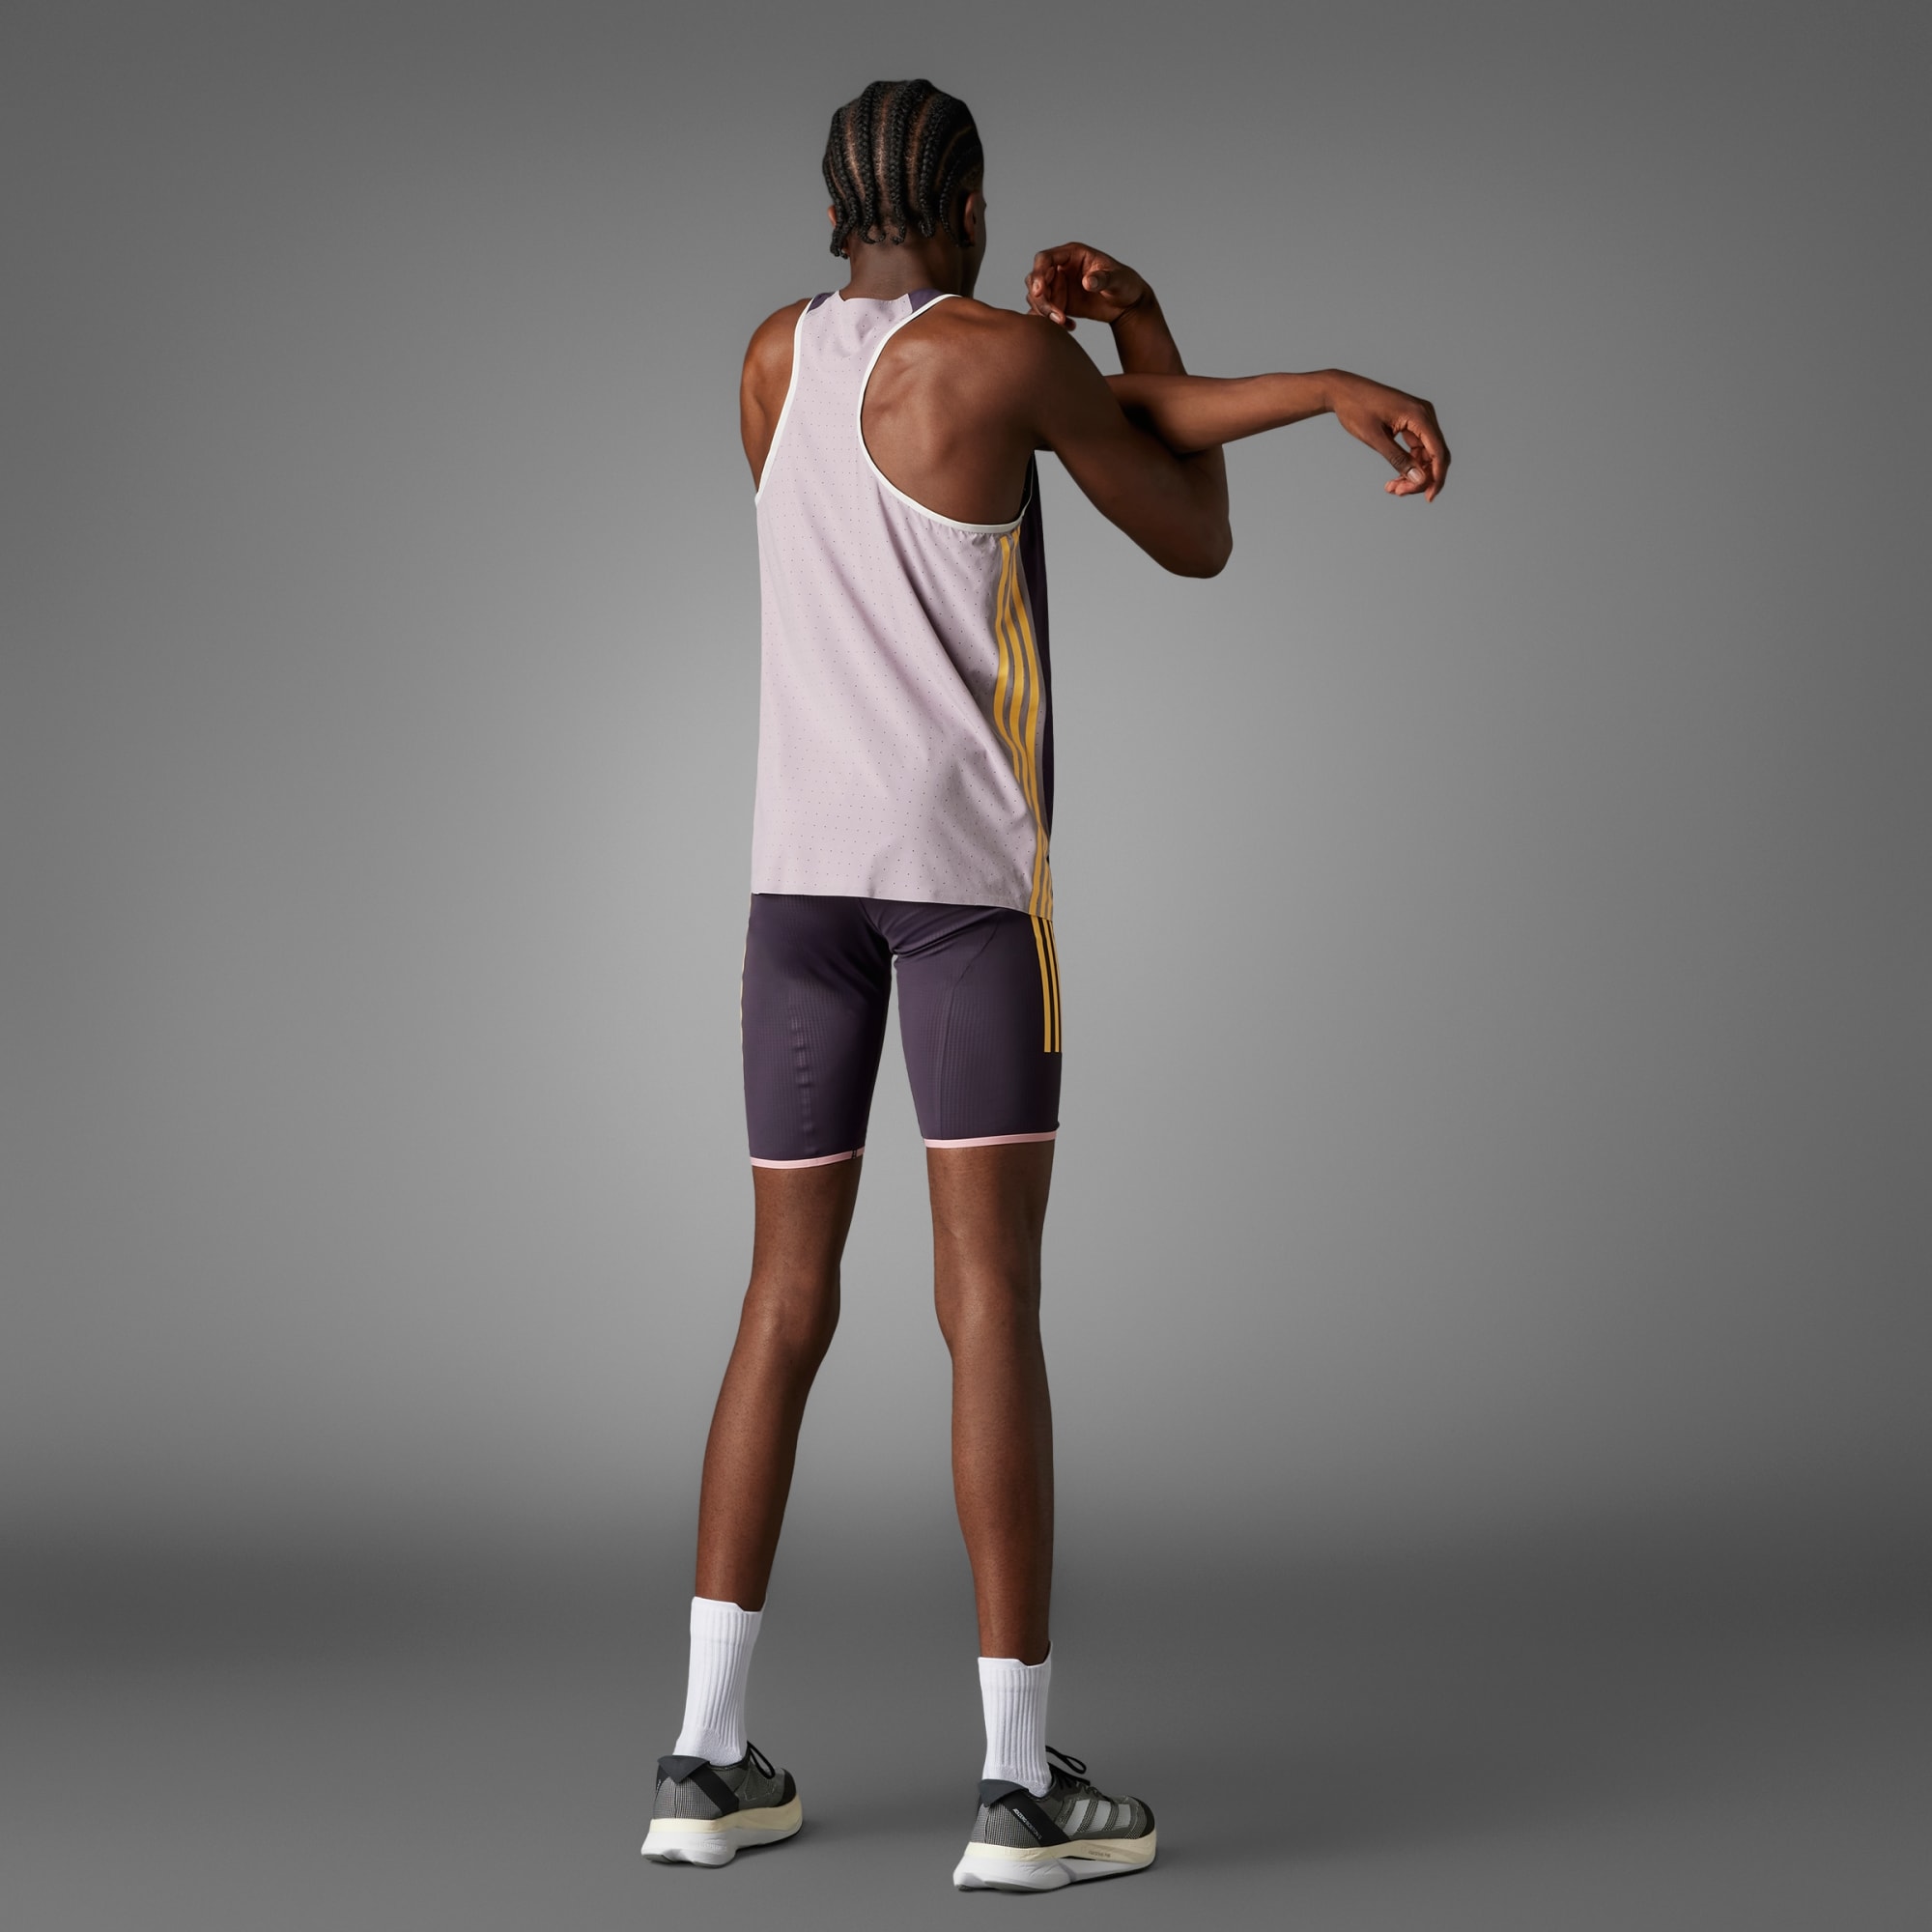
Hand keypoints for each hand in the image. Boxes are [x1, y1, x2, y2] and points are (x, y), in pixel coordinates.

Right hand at [1025, 243, 1149, 330]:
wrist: (1127, 304)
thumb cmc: (1125, 284)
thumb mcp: (1118, 279)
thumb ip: (1103, 279)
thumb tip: (1087, 281)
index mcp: (1072, 254)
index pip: (1044, 259)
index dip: (1038, 274)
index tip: (1039, 292)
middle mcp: (1061, 268)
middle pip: (1035, 280)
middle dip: (1041, 299)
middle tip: (1057, 316)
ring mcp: (1059, 286)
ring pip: (1037, 298)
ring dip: (1045, 312)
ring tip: (1065, 322)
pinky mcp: (1060, 303)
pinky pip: (1045, 313)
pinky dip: (1051, 322)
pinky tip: (1071, 326)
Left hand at [1328, 373, 1450, 500]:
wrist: (1343, 390)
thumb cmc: (1356, 409)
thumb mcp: (1375, 438)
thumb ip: (1397, 459)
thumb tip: (1418, 479)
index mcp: (1419, 414)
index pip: (1438, 451)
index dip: (1436, 477)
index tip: (1428, 498)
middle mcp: (1425, 414)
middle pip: (1435, 454)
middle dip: (1421, 478)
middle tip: (1398, 493)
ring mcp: (1419, 417)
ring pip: (1426, 454)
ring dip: (1414, 474)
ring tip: (1392, 488)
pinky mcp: (1411, 423)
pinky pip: (1417, 448)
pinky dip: (1408, 464)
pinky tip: (1394, 479)